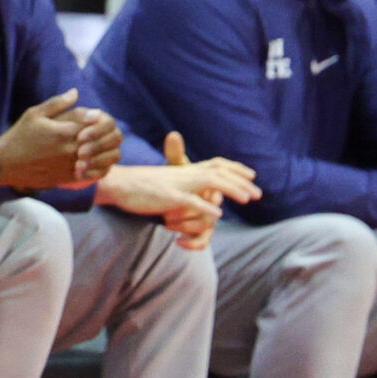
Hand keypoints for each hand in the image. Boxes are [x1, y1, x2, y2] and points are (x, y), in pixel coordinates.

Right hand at [0, 90, 122, 190]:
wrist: (7, 164)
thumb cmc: (20, 136)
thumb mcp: (34, 114)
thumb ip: (57, 103)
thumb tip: (75, 92)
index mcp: (65, 130)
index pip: (96, 122)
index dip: (99, 118)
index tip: (95, 117)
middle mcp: (71, 148)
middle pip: (103, 140)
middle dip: (106, 134)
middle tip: (103, 132)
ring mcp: (71, 164)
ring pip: (103, 158)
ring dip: (107, 151)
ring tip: (103, 147)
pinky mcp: (69, 177)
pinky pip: (94, 174)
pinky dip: (101, 167)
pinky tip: (97, 162)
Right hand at [94, 131, 257, 250]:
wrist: (118, 183)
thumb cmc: (140, 185)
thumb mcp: (165, 181)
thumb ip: (182, 183)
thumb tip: (194, 191)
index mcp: (184, 170)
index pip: (216, 164)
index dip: (235, 168)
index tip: (252, 175)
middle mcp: (184, 174)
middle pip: (219, 172)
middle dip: (241, 182)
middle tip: (258, 193)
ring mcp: (177, 185)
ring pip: (211, 183)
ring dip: (231, 190)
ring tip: (247, 199)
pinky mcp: (167, 197)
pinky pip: (190, 201)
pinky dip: (205, 206)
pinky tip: (218, 213)